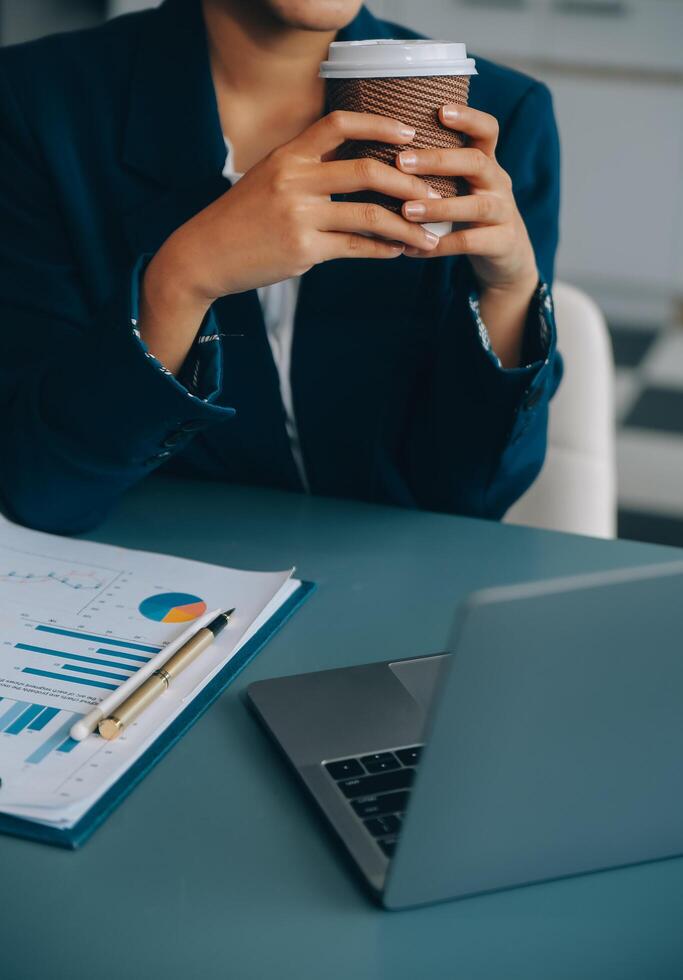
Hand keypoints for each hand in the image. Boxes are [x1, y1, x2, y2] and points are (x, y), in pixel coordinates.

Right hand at [141, 110, 439, 371]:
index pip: (340, 122)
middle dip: (409, 183)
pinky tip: (399, 252)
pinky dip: (383, 250)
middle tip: (435, 194)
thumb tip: (355, 167)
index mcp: (289, 155)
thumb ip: (307, 168)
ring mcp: (300, 216)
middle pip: (367, 170)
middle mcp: (295, 179)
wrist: (204, 254)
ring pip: (370, 216)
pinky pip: (356, 248)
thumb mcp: (268, 179)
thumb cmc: (242, 218)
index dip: (380, 124)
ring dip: (407, 227)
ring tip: (430, 237)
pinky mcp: (303, 250)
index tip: (411, 134)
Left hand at [396, 104, 537, 295]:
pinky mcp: (502, 242)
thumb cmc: (469, 212)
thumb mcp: (463, 185)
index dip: (468, 117)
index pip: (487, 130)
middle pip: (476, 162)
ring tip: (405, 211)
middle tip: (401, 161)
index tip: (440, 110)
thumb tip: (381, 151)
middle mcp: (499, 182)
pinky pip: (469, 242)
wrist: (507, 254)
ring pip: (475, 205)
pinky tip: (412, 249)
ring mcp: (504, 212)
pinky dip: (439, 246)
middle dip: (438, 160)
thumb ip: (438, 169)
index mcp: (488, 162)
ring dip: (438, 207)